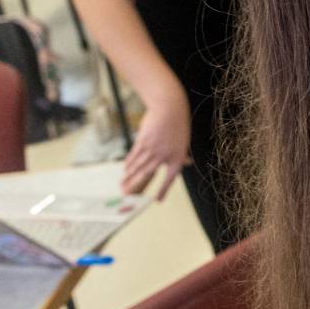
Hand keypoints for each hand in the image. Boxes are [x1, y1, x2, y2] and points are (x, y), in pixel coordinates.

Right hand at [122, 80, 190, 197]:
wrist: (169, 108)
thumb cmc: (179, 124)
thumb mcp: (184, 141)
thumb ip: (182, 154)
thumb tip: (187, 163)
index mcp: (177, 158)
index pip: (170, 179)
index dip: (163, 190)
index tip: (157, 200)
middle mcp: (163, 156)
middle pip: (147, 174)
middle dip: (136, 185)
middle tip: (127, 195)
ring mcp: (152, 149)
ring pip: (138, 165)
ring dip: (129, 176)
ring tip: (122, 184)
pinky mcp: (143, 141)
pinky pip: (135, 154)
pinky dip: (129, 162)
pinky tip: (125, 168)